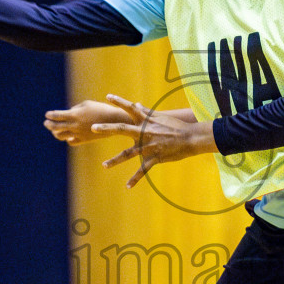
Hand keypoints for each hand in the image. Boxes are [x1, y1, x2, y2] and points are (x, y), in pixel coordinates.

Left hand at [44, 100, 132, 144]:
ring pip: (62, 136)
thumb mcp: (86, 104)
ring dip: (56, 133)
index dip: (50, 115)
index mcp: (75, 115)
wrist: (114, 121)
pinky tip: (67, 136)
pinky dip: (67, 139)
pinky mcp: (84, 140)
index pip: (57, 116)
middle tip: (46, 123)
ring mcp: (79, 134)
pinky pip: (71, 141)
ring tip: (54, 130)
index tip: (47, 114)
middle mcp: (75, 125)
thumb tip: (67, 114)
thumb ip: (75, 109)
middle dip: (49, 125)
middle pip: (56, 127)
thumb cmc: (100, 109)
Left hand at [94, 95, 214, 188]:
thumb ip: (146, 112)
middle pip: (122, 129)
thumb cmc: (177, 127)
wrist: (191, 138)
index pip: (131, 108)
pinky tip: (127, 186)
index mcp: (146, 121)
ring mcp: (149, 146)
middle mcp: (145, 132)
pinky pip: (142, 170)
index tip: (108, 97)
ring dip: (115, 160)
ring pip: (128, 154)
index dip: (119, 101)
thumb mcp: (161, 117)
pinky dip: (135, 179)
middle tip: (92, 128)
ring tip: (104, 165)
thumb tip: (136, 104)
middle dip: (106, 129)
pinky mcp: (155, 158)